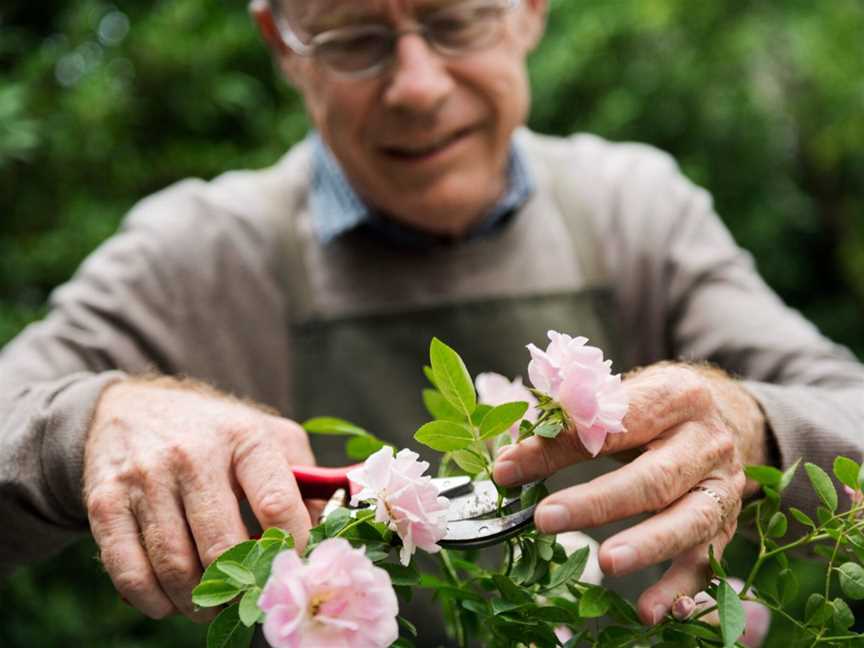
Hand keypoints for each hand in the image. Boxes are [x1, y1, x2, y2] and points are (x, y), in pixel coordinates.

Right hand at [83, 377, 314, 620]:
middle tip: (249, 598)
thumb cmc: (215, 432)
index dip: (291, 548)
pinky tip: (170, 600)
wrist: (130, 408)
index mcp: (244, 438)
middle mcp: (193, 455)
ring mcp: (145, 479)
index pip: (279, 505)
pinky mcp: (105, 503)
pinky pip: (129, 573)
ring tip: (213, 605)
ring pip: (176, 567)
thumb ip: (305, 479)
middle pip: (223, 547)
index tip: (292, 566)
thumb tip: (327, 533)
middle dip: (242, 587)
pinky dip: (154, 601)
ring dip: (199, 603)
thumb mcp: (267, 435)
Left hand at [493, 363, 768, 624]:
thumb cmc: (657, 409)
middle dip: (598, 502)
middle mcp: (705, 441)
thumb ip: (570, 425)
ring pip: (688, 521)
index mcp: (674, 397)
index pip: (612, 424)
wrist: (727, 417)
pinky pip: (706, 561)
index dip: (558, 447)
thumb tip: (509, 462)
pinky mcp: (726, 523)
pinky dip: (679, 590)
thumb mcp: (621, 400)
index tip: (508, 469)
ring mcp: (722, 486)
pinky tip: (649, 611)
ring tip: (606, 563)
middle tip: (546, 519)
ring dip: (646, 546)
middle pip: (653, 477)